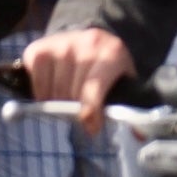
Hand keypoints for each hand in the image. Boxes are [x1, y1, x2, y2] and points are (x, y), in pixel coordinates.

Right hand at [19, 28, 135, 132]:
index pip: (94, 88)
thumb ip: (131, 107)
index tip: (91, 128)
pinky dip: (42, 93)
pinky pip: (36, 82)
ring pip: (52, 90)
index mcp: (112, 53)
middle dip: (75, 109)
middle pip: (71, 93)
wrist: (93, 39)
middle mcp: (84, 44)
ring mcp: (60, 44)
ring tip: (68, 99)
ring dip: (58, 102)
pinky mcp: (38, 48)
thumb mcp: (126, 81)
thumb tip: (139, 136)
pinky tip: (53, 89)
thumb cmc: (110, 66)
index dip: (90, 111)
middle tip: (80, 111)